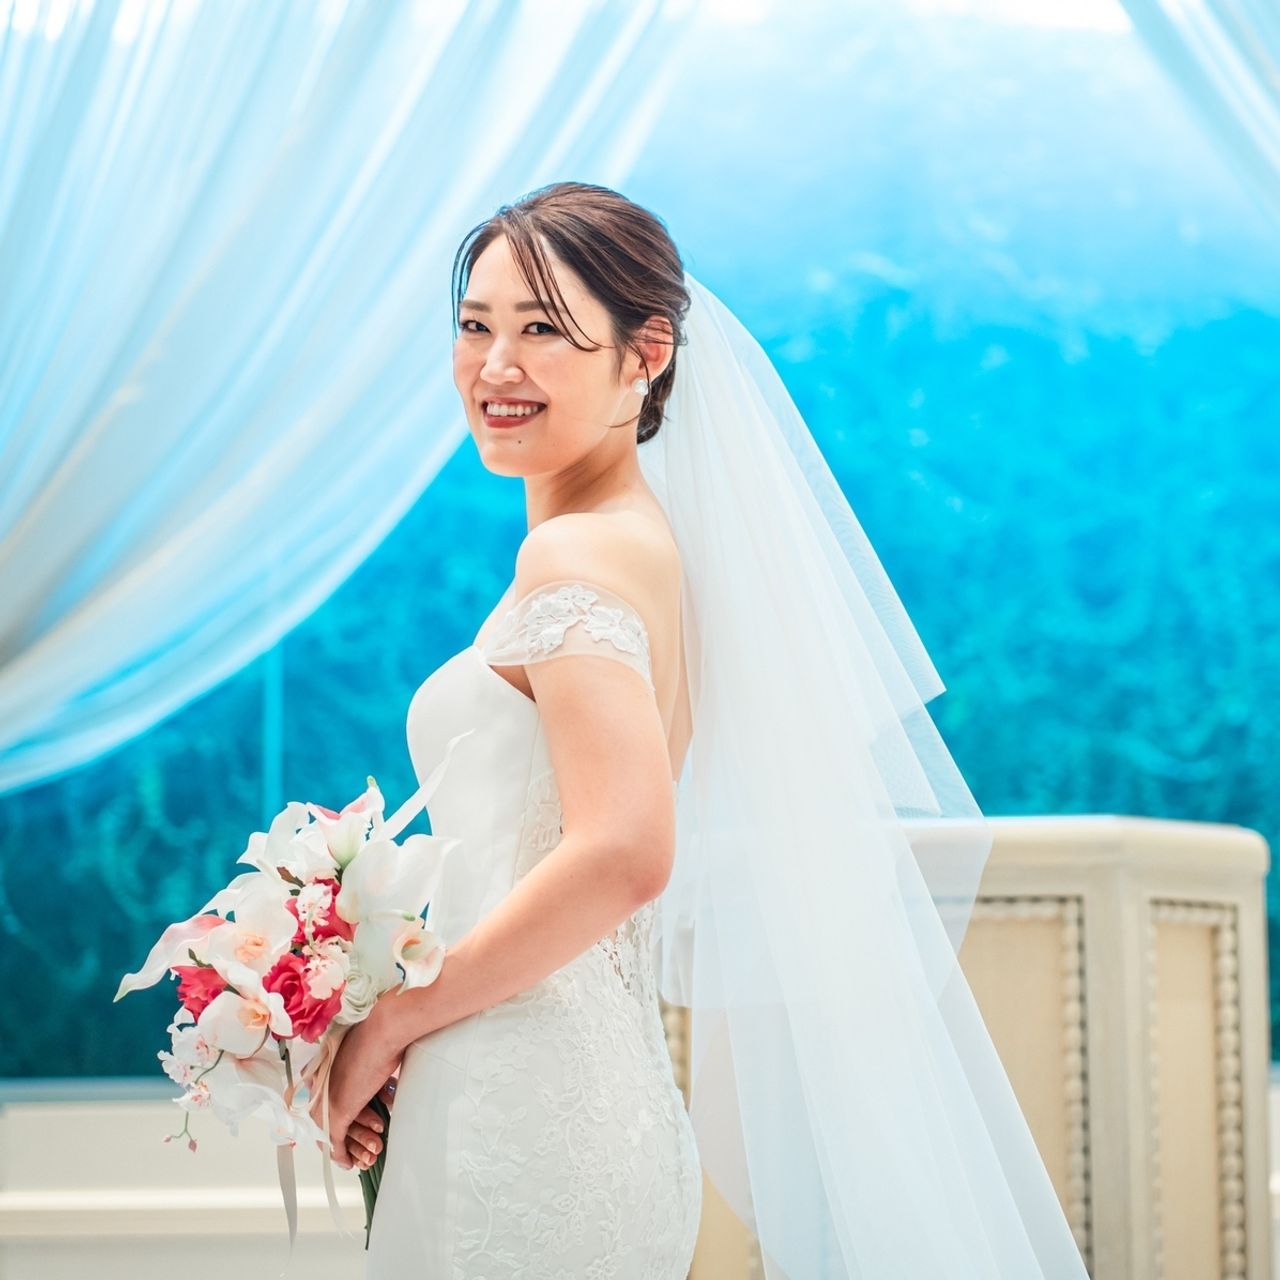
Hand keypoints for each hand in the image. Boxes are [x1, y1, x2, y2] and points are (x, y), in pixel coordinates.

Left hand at [310, 997, 404, 1168]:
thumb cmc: (381, 1033)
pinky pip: (335, 1142)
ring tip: (364, 1157)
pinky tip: (350, 1162)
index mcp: (322, 1066)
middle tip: (356, 1149)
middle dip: (340, 1139)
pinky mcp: (336, 1113)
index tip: (347, 1130)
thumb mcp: (365, 1049)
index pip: (320, 1101)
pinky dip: (342, 1155)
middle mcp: (318, 1084)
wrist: (385, 1030)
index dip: (334, 1118)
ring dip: (349, 1148)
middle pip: (322, 1120)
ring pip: (331, 1134)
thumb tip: (367, 1069)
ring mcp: (325, 1099)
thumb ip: (358, 1062)